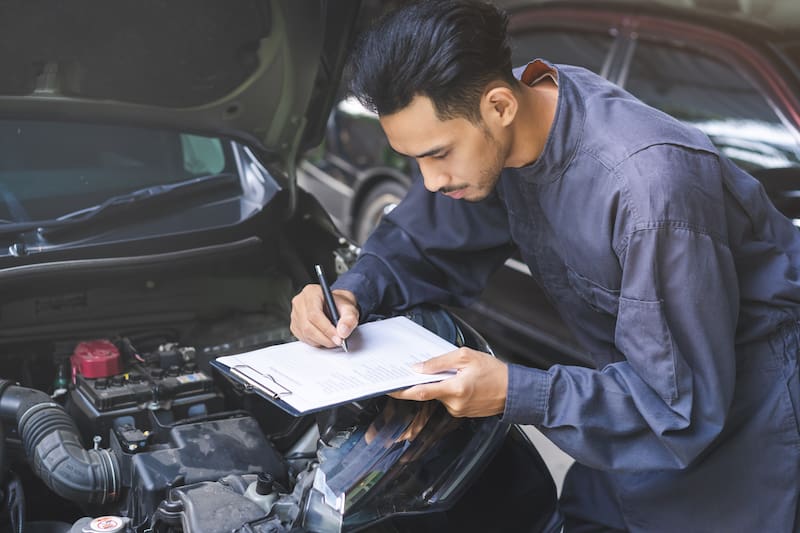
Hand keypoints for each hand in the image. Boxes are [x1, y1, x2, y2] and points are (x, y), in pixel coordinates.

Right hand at [290, 285, 358, 347]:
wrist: (335, 306)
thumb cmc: (340, 304)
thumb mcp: (349, 307)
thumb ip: (349, 318)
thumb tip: (342, 331)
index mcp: (311, 292)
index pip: (314, 314)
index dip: (326, 328)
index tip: (338, 337)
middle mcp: (300, 302)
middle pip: (308, 326)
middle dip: (325, 338)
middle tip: (338, 341)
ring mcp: (295, 315)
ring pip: (305, 334)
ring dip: (322, 341)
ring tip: (334, 339)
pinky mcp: (294, 326)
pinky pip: (304, 338)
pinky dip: (316, 342)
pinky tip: (325, 337)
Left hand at [389, 347, 507, 417]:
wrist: (514, 390)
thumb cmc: (494, 371)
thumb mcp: (466, 356)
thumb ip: (439, 362)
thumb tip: (418, 368)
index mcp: (455, 389)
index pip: (421, 391)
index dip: (403, 391)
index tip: (390, 388)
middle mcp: (455, 404)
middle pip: (430, 392)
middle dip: (428, 380)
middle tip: (430, 368)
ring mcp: (458, 411)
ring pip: (439, 395)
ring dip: (442, 384)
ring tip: (459, 373)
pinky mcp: (462, 413)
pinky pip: (448, 400)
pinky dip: (449, 390)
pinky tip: (463, 382)